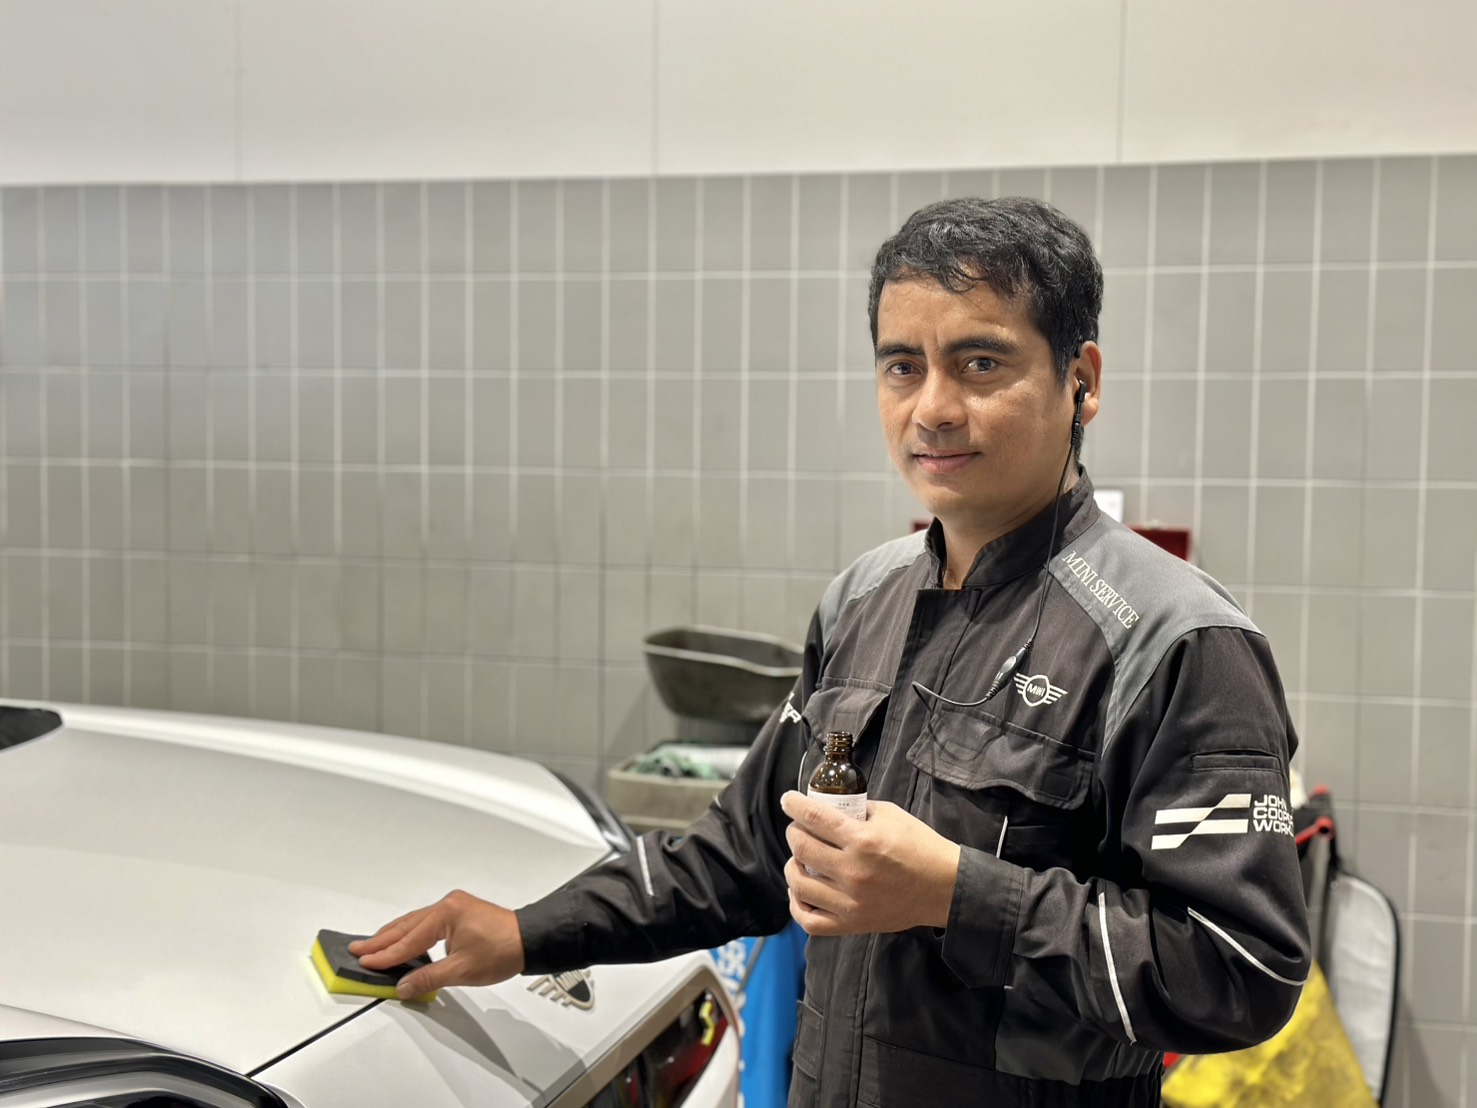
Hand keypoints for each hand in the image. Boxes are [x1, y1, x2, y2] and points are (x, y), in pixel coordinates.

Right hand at [349, 890, 525, 998]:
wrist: (531, 939)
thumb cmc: (504, 950)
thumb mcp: (462, 970)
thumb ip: (428, 978)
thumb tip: (403, 986)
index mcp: (446, 913)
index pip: (408, 940)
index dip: (385, 954)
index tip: (364, 961)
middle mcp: (448, 904)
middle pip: (407, 926)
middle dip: (382, 939)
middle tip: (358, 948)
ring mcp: (455, 906)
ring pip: (416, 922)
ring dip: (396, 935)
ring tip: (374, 945)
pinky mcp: (461, 911)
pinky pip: (428, 922)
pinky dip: (413, 933)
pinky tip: (404, 942)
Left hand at [780, 791, 960, 936]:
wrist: (944, 887)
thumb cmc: (919, 846)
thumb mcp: (891, 815)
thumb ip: (857, 810)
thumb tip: (828, 806)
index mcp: (863, 841)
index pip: (814, 818)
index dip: (794, 805)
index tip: (788, 800)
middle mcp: (853, 872)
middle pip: (801, 848)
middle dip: (794, 832)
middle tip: (799, 828)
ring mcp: (851, 902)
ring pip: (799, 884)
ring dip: (792, 865)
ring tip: (800, 859)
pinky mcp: (853, 924)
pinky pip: (809, 921)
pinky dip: (797, 904)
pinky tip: (801, 889)